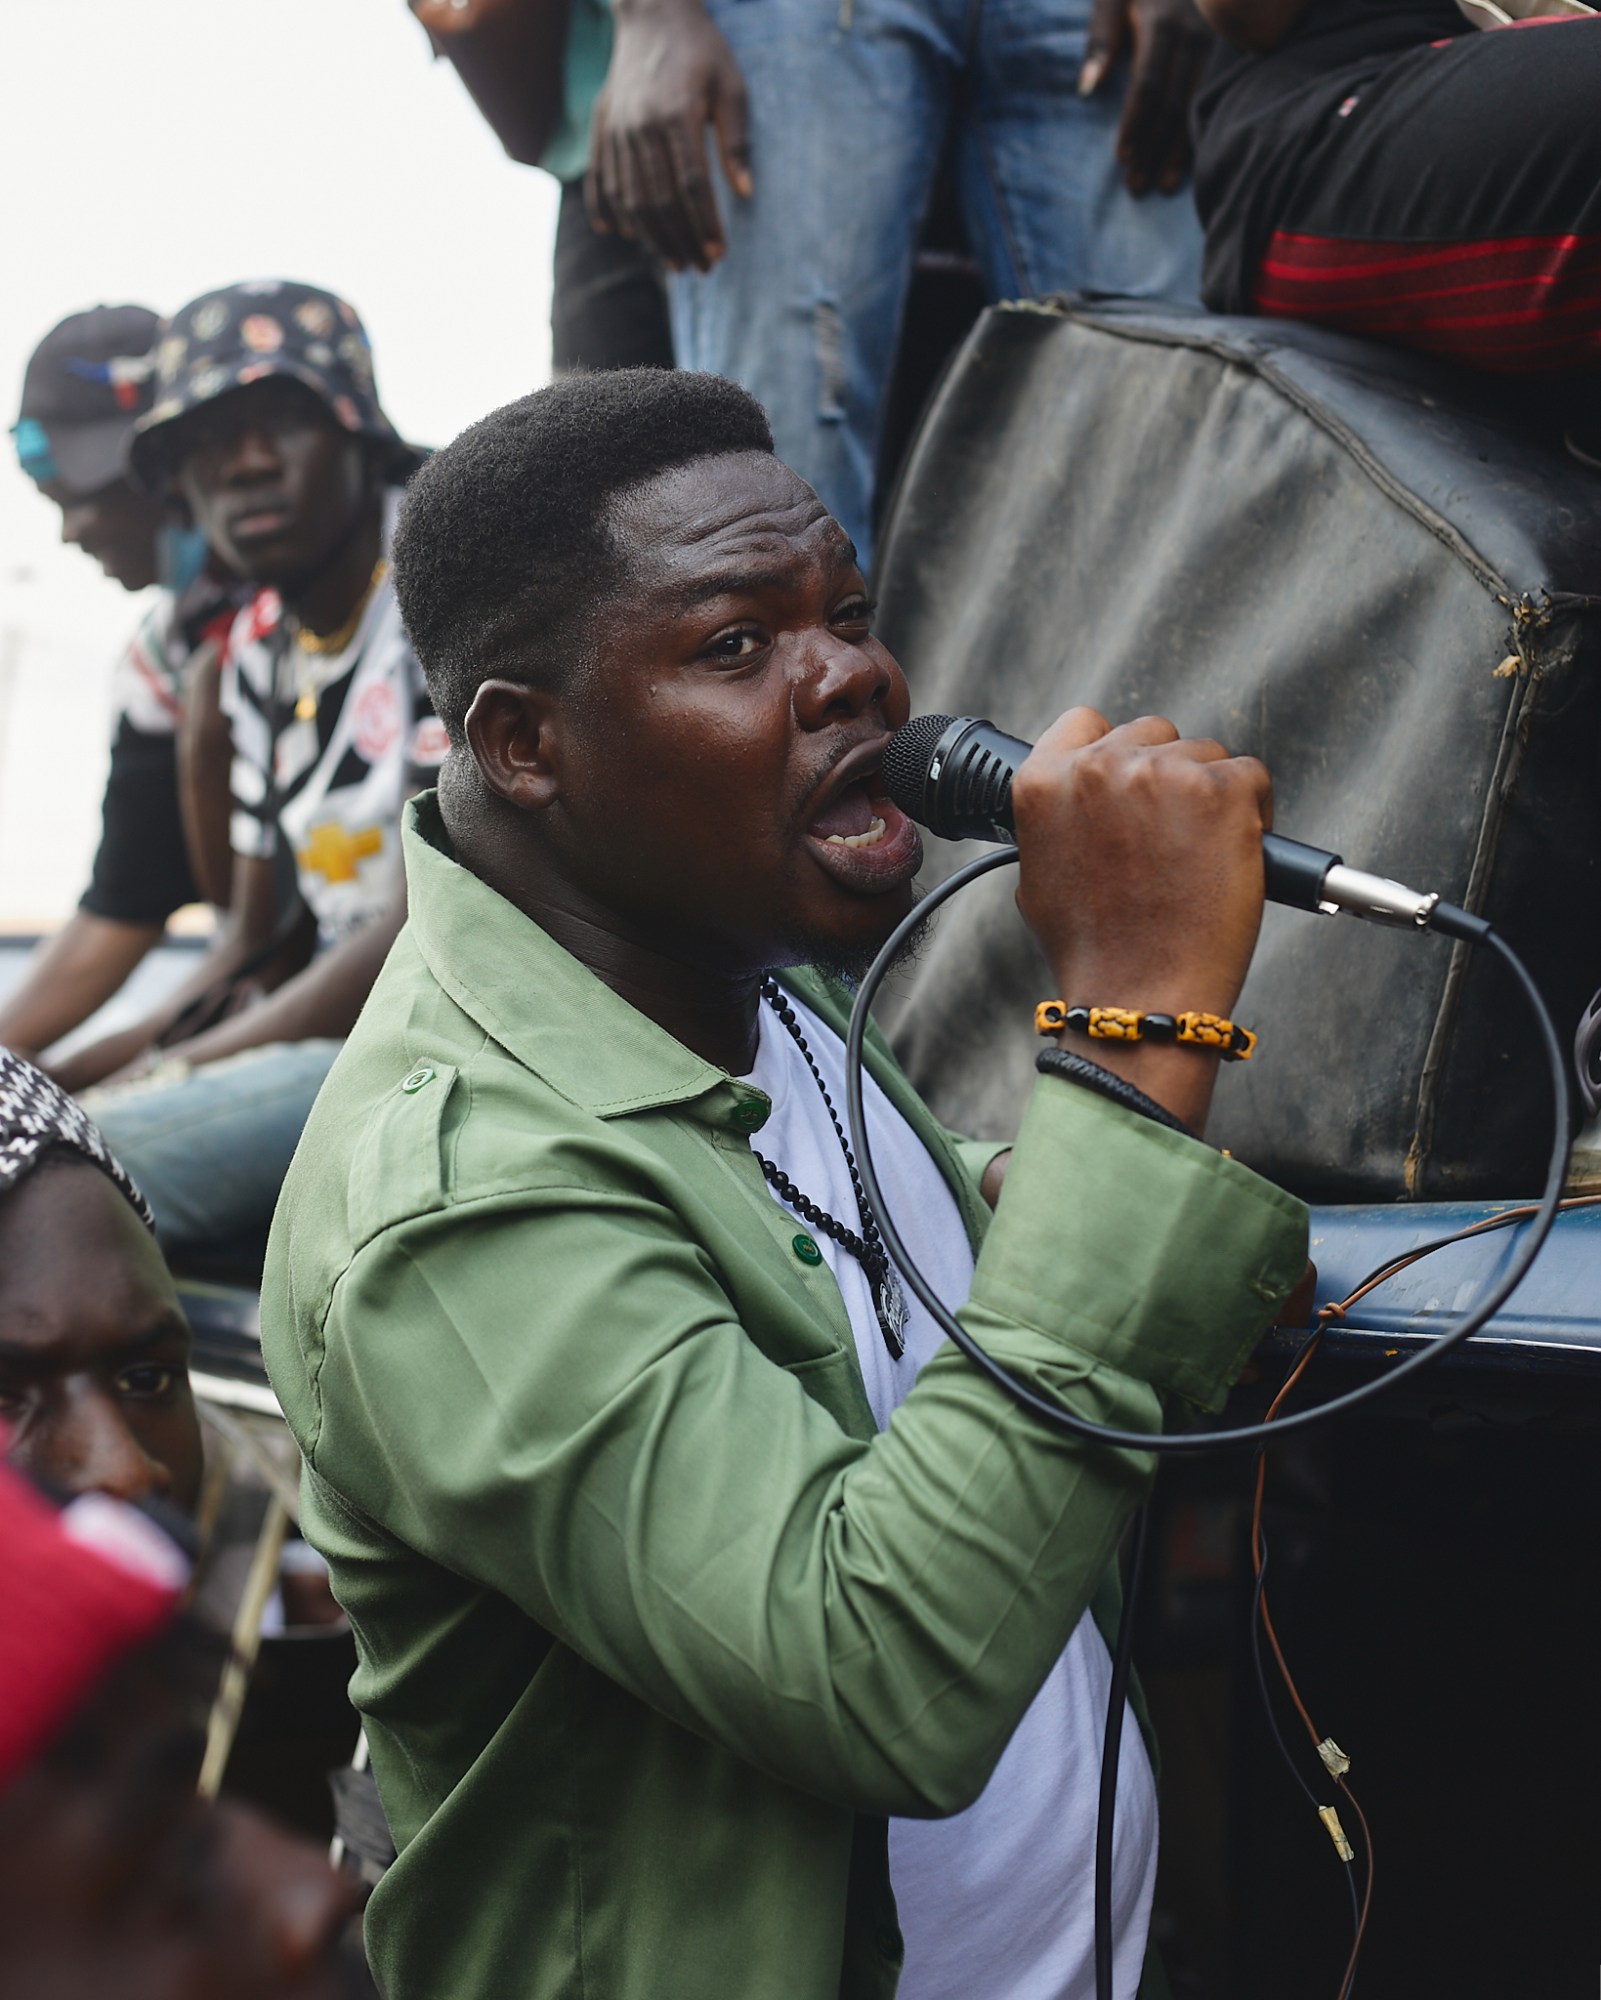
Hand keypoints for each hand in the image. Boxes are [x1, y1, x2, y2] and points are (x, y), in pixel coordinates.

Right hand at [585, 0, 752, 272]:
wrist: (652, 14)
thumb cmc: (701, 53)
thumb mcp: (731, 87)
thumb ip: (736, 141)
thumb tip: (746, 194)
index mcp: (677, 116)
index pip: (692, 186)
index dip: (704, 225)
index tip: (718, 254)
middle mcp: (641, 127)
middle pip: (659, 201)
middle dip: (681, 241)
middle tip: (700, 268)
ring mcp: (616, 130)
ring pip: (630, 198)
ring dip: (652, 237)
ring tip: (674, 261)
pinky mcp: (601, 129)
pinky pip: (600, 181)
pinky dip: (608, 212)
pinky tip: (624, 235)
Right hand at [1012, 710, 1271, 1130]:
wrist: (1140, 995)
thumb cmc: (1095, 950)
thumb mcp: (1040, 877)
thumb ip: (1059, 820)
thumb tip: (1085, 802)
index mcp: (1044, 783)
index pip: (1083, 723)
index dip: (1113, 750)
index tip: (1130, 780)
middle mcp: (1099, 767)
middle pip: (1152, 733)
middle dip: (1165, 776)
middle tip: (1171, 837)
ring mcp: (1162, 773)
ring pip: (1203, 755)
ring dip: (1208, 796)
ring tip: (1198, 858)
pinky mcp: (1222, 789)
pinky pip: (1249, 778)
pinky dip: (1251, 813)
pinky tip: (1231, 856)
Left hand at [1079, 0, 1213, 194]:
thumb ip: (1102, 37)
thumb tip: (1088, 87)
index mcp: (1163, 24)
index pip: (1148, 85)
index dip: (1135, 123)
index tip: (1122, 158)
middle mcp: (1195, 35)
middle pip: (1174, 102)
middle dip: (1155, 147)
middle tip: (1138, 185)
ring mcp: (1218, 43)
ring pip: (1199, 104)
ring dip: (1181, 148)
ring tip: (1166, 184)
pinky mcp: (1232, 49)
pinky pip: (1219, 95)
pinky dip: (1205, 128)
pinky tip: (1196, 157)